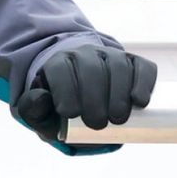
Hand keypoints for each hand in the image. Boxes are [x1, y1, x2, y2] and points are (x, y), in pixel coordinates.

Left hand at [11, 39, 158, 136]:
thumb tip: (42, 99)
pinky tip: (139, 102)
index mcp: (58, 62)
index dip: (66, 89)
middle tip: (97, 123)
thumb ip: (33, 109)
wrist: (84, 93)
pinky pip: (142, 67)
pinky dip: (143, 82)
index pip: (61, 69)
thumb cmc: (60, 105)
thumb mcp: (40, 112)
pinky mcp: (134, 63)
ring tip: (118, 119)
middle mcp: (86, 54)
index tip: (71, 114)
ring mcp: (112, 56)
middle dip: (95, 96)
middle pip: (91, 68)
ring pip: (118, 66)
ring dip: (119, 93)